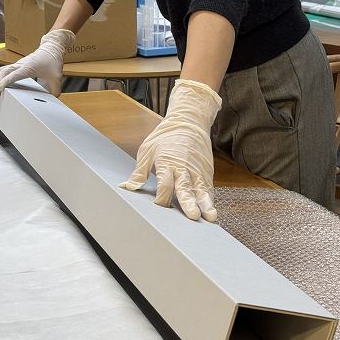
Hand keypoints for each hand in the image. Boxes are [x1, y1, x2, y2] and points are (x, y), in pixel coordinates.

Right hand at [0, 29, 75, 98]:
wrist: (51, 48)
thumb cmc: (52, 61)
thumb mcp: (57, 77)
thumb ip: (55, 89)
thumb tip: (54, 98)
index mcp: (28, 67)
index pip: (13, 75)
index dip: (4, 82)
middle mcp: (20, 65)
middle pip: (3, 72)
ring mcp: (17, 64)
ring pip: (1, 70)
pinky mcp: (17, 64)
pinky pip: (3, 69)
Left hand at [119, 79, 221, 221]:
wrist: (188, 122)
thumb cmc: (164, 137)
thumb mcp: (147, 151)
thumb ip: (139, 172)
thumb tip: (127, 187)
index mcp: (166, 162)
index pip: (164, 184)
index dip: (161, 198)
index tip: (158, 207)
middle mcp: (183, 168)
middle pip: (185, 188)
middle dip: (189, 203)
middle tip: (193, 216)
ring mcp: (197, 170)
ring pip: (201, 190)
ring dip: (205, 204)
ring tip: (210, 217)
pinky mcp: (206, 171)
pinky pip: (208, 188)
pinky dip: (210, 199)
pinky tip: (211, 211)